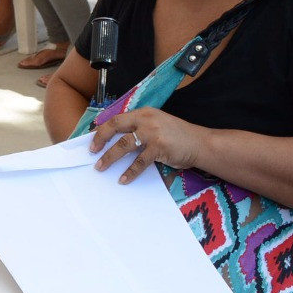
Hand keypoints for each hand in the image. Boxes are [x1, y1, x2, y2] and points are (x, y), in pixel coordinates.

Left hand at [88, 107, 205, 183]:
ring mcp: (152, 133)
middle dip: (100, 139)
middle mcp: (146, 120)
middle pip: (115, 127)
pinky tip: (123, 179)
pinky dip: (130, 172)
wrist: (201, 143)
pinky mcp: (159, 147)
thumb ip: (140, 128)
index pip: (117, 119)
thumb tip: (117, 140)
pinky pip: (139, 162)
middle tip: (92, 152)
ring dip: (110, 157)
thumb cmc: (177, 136)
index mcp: (144, 113)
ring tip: (100, 167)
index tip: (92, 139)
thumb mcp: (157, 125)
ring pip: (124, 145)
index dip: (102, 129)